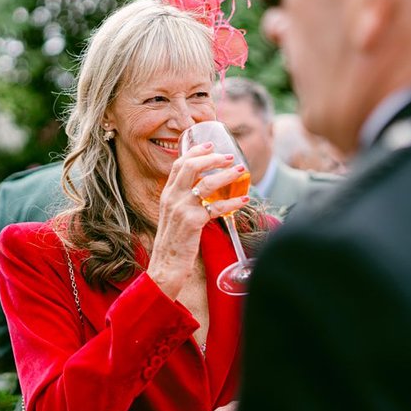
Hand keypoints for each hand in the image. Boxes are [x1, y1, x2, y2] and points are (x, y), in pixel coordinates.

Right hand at [148, 143, 249, 299]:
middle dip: (213, 158)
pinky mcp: (192, 222)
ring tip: (241, 171)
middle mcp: (172, 198)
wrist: (166, 266)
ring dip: (227, 175)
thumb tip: (203, 190)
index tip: (210, 144)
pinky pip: (216, 207)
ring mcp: (181, 209)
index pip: (178, 164)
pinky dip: (233, 202)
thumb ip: (183, 201)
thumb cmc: (174, 243)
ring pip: (206, 183)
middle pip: (191, 166)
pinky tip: (244, 200)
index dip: (195, 151)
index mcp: (167, 194)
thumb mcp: (172, 216)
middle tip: (230, 157)